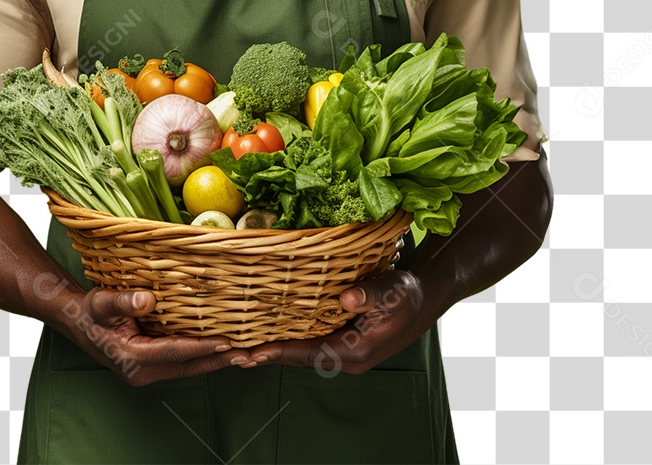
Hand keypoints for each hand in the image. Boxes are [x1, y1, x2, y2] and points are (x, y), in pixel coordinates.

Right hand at [56, 286, 252, 385]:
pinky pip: (183, 362)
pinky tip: (222, 348)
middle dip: (219, 360)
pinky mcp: (153, 365)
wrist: (77, 322)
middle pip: (189, 366)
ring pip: (189, 367)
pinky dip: (204, 356)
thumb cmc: (90, 312)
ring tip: (245, 353)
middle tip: (249, 353)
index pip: (175, 352)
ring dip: (216, 360)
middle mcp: (143, 371)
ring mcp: (149, 371)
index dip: (202, 346)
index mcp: (133, 358)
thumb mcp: (102, 303)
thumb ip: (124, 302)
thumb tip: (147, 299)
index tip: (227, 341)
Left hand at [236, 270, 433, 375]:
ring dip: (271, 348)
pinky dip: (285, 338)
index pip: (310, 354)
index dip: (280, 352)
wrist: (421, 299)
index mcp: (355, 351)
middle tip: (230, 353)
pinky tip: (265, 332)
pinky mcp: (338, 339)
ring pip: (300, 351)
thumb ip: (370, 296)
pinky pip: (307, 341)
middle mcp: (345, 356)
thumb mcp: (392, 293)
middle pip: (299, 357)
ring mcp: (341, 349)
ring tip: (236, 347)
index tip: (252, 353)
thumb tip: (348, 298)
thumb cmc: (407, 295)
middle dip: (266, 354)